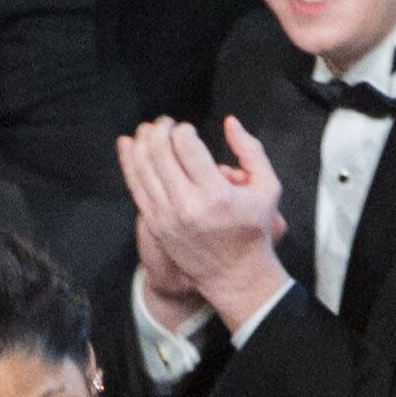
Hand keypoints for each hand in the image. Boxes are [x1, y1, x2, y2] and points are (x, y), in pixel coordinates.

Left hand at [115, 114, 289, 327]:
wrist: (235, 275)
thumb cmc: (252, 230)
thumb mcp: (267, 188)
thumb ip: (251, 151)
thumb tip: (230, 122)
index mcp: (216, 195)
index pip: (187, 146)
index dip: (183, 130)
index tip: (188, 130)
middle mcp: (188, 205)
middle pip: (160, 152)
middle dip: (160, 130)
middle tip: (165, 123)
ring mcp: (167, 216)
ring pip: (143, 166)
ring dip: (143, 141)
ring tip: (149, 130)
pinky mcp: (155, 224)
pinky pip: (135, 186)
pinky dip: (129, 161)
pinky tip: (129, 145)